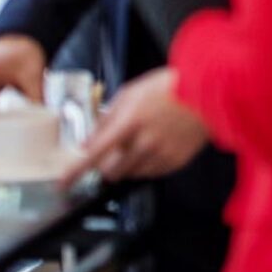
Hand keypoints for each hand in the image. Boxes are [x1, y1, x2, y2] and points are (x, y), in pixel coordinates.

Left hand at [59, 69, 208, 188]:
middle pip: (110, 171)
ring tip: (138, 143)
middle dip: (105, 165)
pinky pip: (151, 174)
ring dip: (126, 165)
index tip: (63, 184)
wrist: (207, 92)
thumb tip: (90, 140)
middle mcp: (144, 142)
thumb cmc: (169, 87)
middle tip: (112, 151)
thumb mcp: (130, 92)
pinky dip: (145, 165)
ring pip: (130, 174)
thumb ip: (107, 118)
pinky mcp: (175, 162)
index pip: (94, 154)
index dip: (75, 172)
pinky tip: (153, 147)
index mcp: (130, 121)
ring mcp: (161, 154)